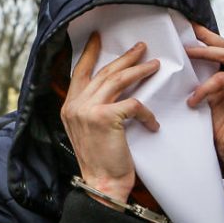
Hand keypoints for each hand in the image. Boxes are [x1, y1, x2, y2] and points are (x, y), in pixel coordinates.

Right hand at [61, 33, 159, 205]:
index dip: (90, 53)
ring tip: (154, 65)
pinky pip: (133, 104)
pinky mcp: (105, 118)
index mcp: (69, 107)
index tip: (98, 37)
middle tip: (142, 48)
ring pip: (118, 80)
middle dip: (125, 58)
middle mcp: (75, 105)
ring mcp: (87, 110)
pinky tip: (153, 123)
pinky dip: (146, 112)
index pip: (79, 72)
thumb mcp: (89, 131)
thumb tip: (113, 91)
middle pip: (104, 72)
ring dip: (139, 71)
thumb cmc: (102, 162)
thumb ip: (93, 110)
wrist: (103, 185)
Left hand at [185, 24, 223, 181]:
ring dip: (205, 52)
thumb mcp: (211, 102)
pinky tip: (194, 99)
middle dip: (207, 38)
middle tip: (188, 29)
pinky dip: (206, 87)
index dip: (209, 40)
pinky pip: (223, 79)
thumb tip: (185, 69)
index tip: (191, 30)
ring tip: (186, 52)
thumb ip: (206, 85)